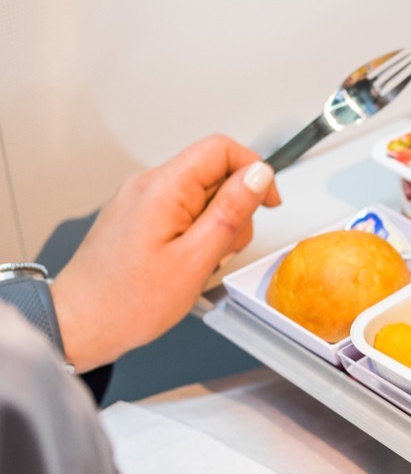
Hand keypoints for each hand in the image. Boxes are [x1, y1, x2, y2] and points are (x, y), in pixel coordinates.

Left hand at [51, 135, 280, 370]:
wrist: (81, 324)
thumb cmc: (128, 301)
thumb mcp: (196, 258)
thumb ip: (231, 211)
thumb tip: (259, 175)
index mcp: (162, 188)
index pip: (220, 149)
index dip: (253, 170)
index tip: (267, 201)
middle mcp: (147, 185)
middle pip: (213, 173)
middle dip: (234, 209)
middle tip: (224, 247)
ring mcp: (140, 200)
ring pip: (200, 195)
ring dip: (215, 225)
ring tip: (202, 261)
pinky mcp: (138, 217)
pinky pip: (182, 211)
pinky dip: (196, 233)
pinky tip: (187, 261)